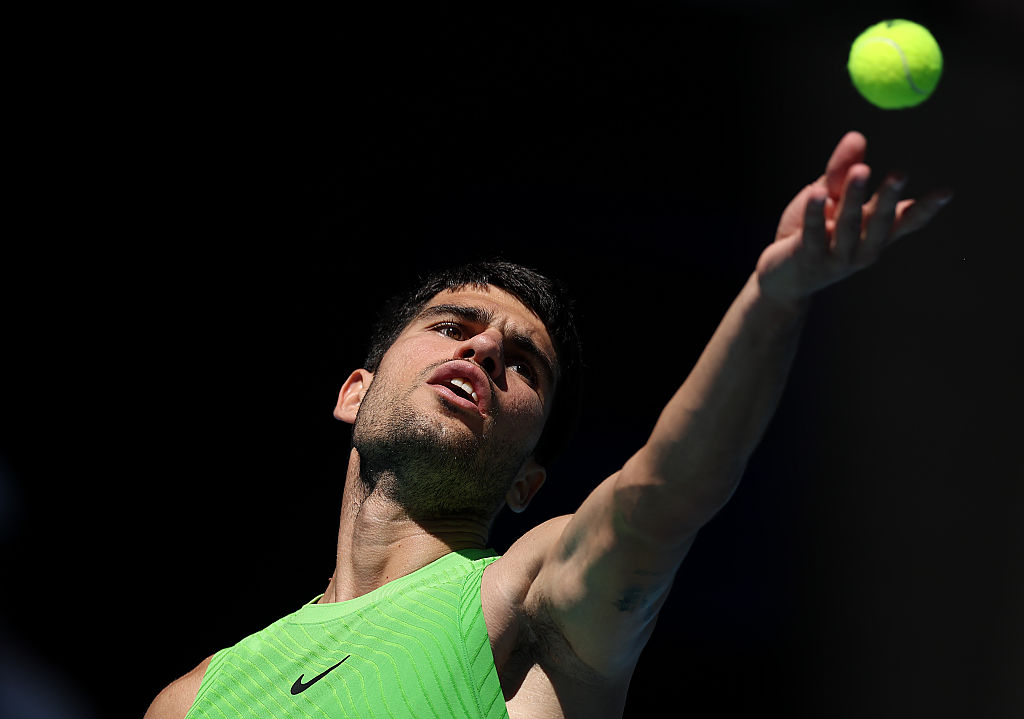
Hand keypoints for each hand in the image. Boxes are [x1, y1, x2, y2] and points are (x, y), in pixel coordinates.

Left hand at [756, 131, 951, 305]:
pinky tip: (816, 193)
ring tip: (861, 170)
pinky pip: (813, 234)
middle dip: (889, 197)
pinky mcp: (808, 259)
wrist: (783, 279)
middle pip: (879, 222)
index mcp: (875, 234)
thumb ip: (842, 171)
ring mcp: (837, 257)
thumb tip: (856, 136)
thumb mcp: (829, 197)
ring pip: (848, 226)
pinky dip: (815, 213)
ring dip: (854, 197)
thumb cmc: (812, 234)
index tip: (947, 192)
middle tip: (900, 174)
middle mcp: (862, 248)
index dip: (925, 209)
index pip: (905, 222)